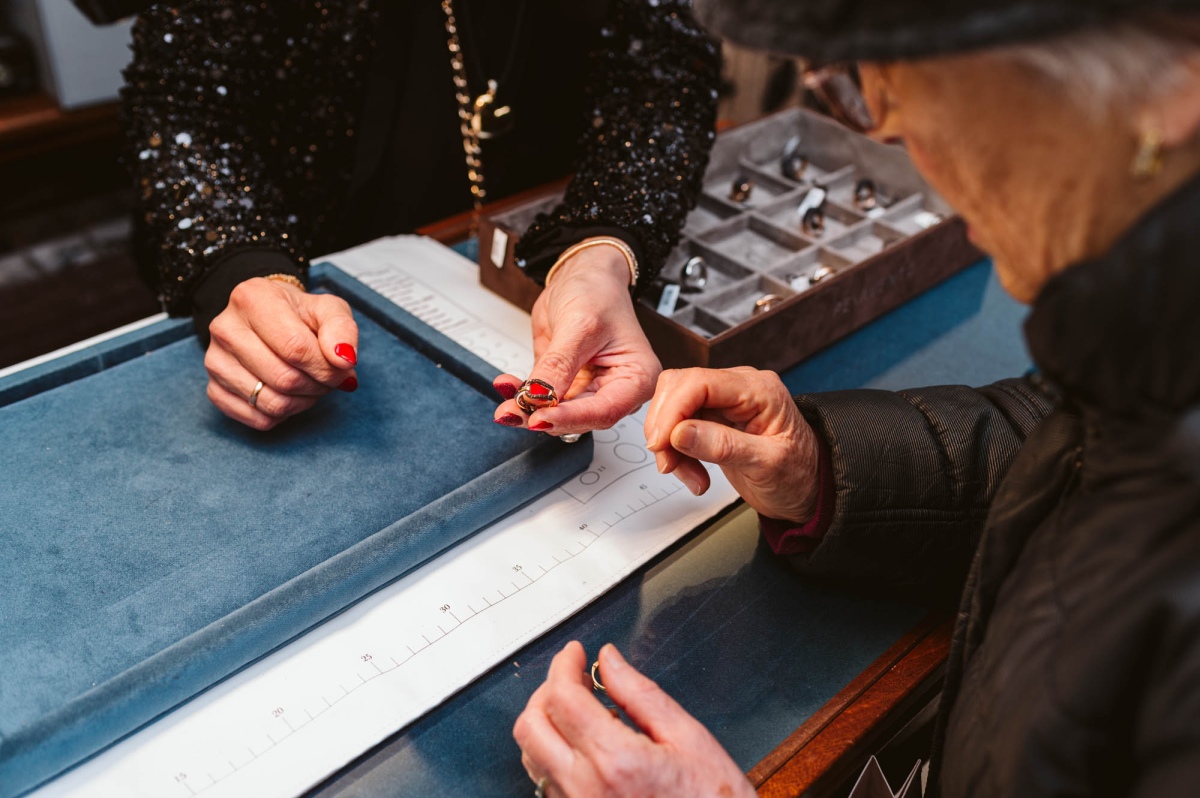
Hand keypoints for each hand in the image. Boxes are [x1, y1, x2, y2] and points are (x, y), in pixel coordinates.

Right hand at [204, 277, 358, 429]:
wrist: (268, 318)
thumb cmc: (300, 315)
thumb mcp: (328, 309)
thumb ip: (342, 329)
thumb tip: (344, 360)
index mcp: (251, 298)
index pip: (295, 348)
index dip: (326, 368)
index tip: (342, 369)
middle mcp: (225, 329)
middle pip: (284, 379)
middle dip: (318, 385)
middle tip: (328, 377)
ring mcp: (214, 361)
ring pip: (272, 404)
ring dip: (304, 402)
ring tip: (310, 383)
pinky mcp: (214, 389)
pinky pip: (259, 420)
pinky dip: (284, 415)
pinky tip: (290, 395)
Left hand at [492, 242, 660, 435]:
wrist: (582, 274)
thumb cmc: (598, 292)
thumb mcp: (580, 326)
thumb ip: (558, 366)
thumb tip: (537, 398)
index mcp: (637, 378)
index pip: (603, 411)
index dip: (571, 418)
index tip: (541, 417)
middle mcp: (615, 389)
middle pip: (579, 418)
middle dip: (544, 416)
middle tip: (515, 411)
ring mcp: (588, 388)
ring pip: (557, 413)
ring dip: (528, 409)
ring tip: (507, 403)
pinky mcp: (564, 383)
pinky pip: (542, 398)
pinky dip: (522, 395)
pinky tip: (508, 385)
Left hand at [513, 641, 754, 797]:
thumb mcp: (688, 738)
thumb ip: (640, 693)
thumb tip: (609, 660)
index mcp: (616, 762)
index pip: (563, 698)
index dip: (564, 665)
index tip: (575, 653)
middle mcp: (585, 790)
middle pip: (531, 726)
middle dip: (547, 690)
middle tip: (575, 677)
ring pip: (531, 754)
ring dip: (547, 721)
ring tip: (582, 708)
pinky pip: (546, 781)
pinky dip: (554, 751)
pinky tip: (585, 743)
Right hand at [644, 367, 819, 522]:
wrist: (808, 489)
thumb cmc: (800, 475)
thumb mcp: (768, 465)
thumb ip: (724, 446)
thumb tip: (680, 432)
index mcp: (758, 390)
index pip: (700, 382)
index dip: (673, 410)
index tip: (661, 442)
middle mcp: (739, 388)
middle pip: (679, 388)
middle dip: (665, 426)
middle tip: (668, 462)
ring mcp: (724, 402)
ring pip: (674, 408)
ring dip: (669, 444)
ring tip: (689, 476)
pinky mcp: (713, 419)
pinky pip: (679, 426)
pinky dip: (676, 451)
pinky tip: (693, 473)